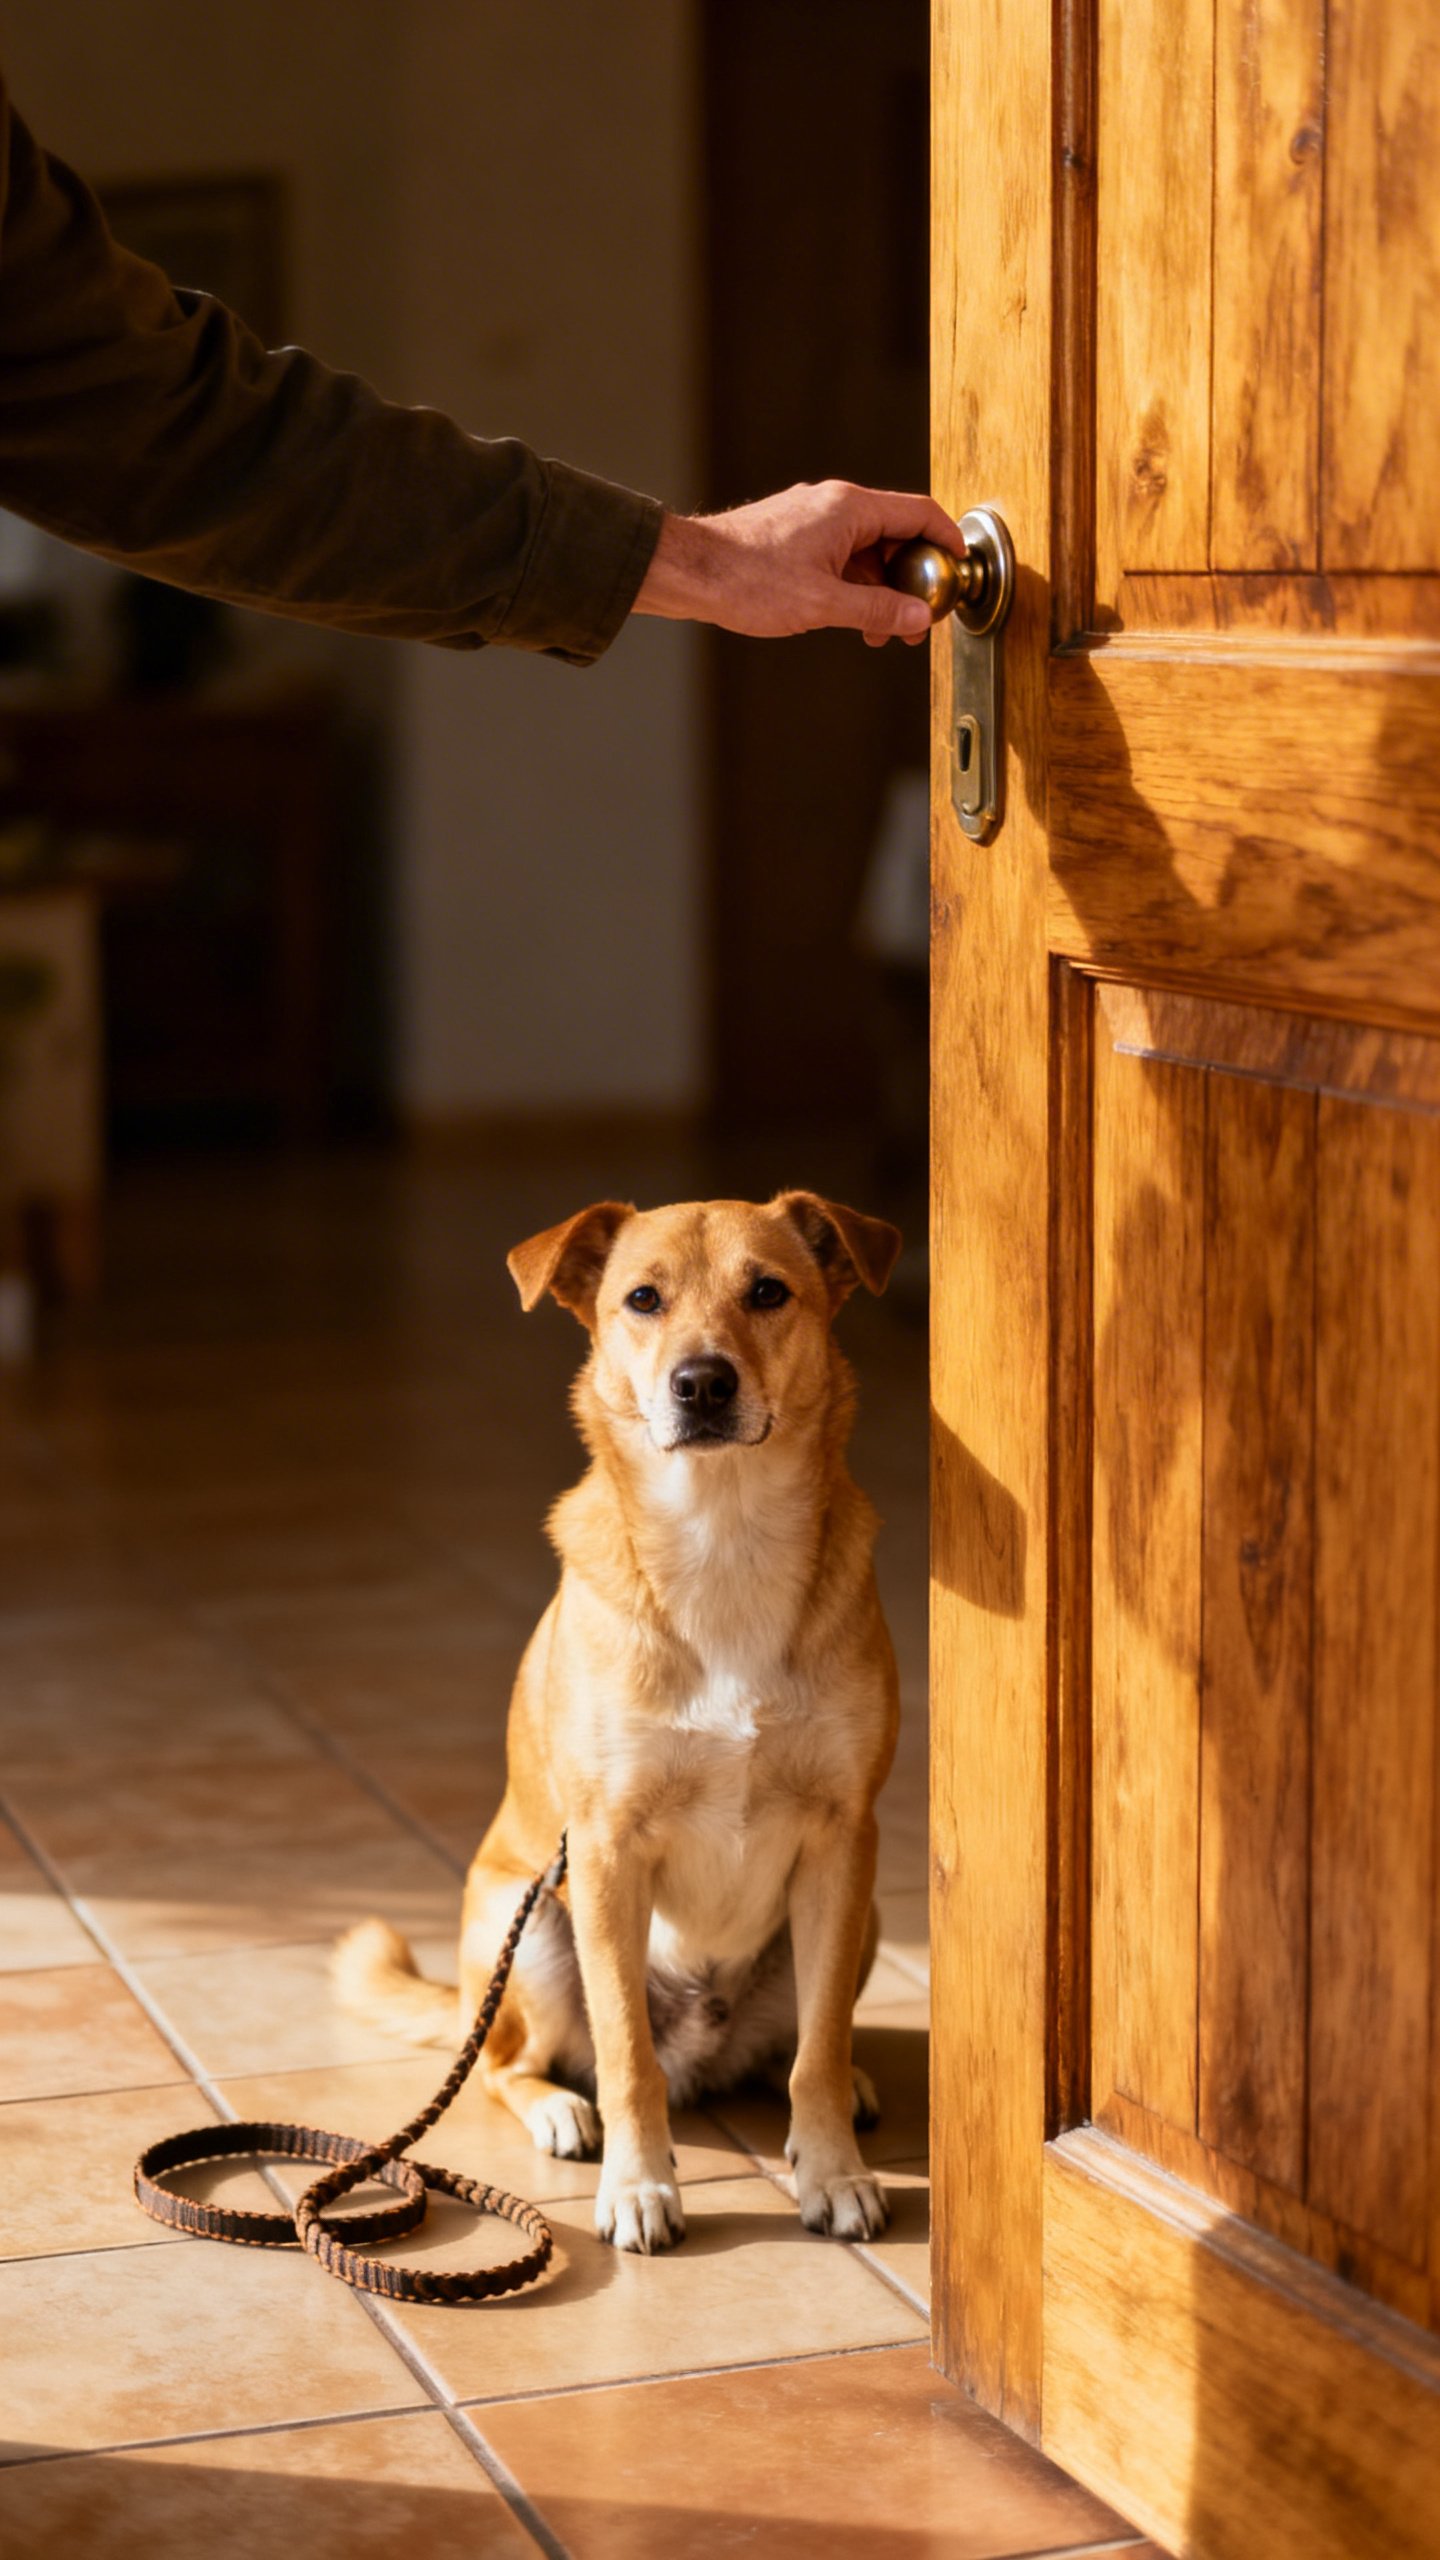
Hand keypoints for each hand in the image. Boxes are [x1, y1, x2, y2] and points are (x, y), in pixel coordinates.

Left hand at [631, 479, 966, 647]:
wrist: (689, 572)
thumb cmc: (746, 580)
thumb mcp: (822, 604)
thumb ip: (877, 610)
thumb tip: (918, 618)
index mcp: (849, 509)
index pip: (919, 513)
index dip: (948, 541)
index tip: (960, 571)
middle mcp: (834, 506)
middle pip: (896, 535)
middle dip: (913, 579)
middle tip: (919, 620)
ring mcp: (813, 519)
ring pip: (868, 551)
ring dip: (882, 590)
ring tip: (883, 632)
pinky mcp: (796, 537)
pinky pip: (842, 557)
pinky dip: (855, 586)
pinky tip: (852, 620)